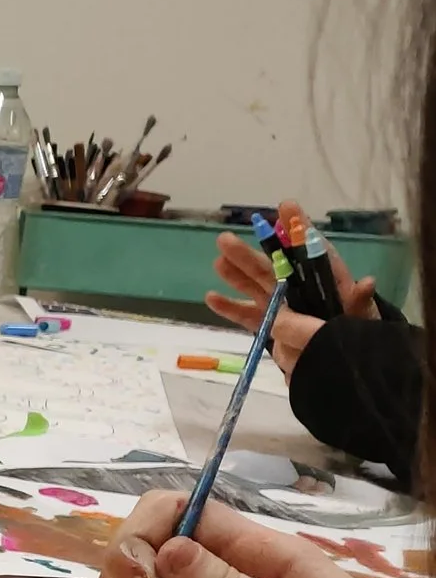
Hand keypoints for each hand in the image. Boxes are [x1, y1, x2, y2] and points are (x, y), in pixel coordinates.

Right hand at [206, 226, 374, 373]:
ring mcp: (284, 310)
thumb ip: (359, 304)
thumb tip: (365, 284)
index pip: (312, 252)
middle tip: (226, 239)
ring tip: (218, 260)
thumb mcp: (364, 322)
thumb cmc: (358, 341)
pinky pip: (248, 317)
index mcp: (328, 284)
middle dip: (252, 253)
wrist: (345, 371)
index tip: (286, 207)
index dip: (299, 229)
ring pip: (256, 288)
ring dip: (236, 274)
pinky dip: (229, 308)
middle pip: (274, 269)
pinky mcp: (270, 330)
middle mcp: (302, 292)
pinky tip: (211, 298)